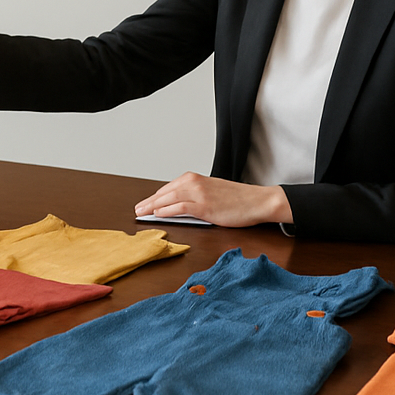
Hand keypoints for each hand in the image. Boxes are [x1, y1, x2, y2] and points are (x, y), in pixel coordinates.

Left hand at [133, 172, 292, 227]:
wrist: (257, 201)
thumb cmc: (237, 199)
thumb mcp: (211, 192)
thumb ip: (194, 196)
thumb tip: (176, 206)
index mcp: (194, 178)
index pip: (168, 188)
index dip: (154, 197)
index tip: (145, 204)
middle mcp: (194, 183)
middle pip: (164, 193)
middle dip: (149, 202)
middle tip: (138, 210)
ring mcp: (198, 194)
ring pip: (168, 199)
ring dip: (152, 207)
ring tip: (142, 213)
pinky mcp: (204, 206)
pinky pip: (179, 208)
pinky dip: (166, 211)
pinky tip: (157, 215)